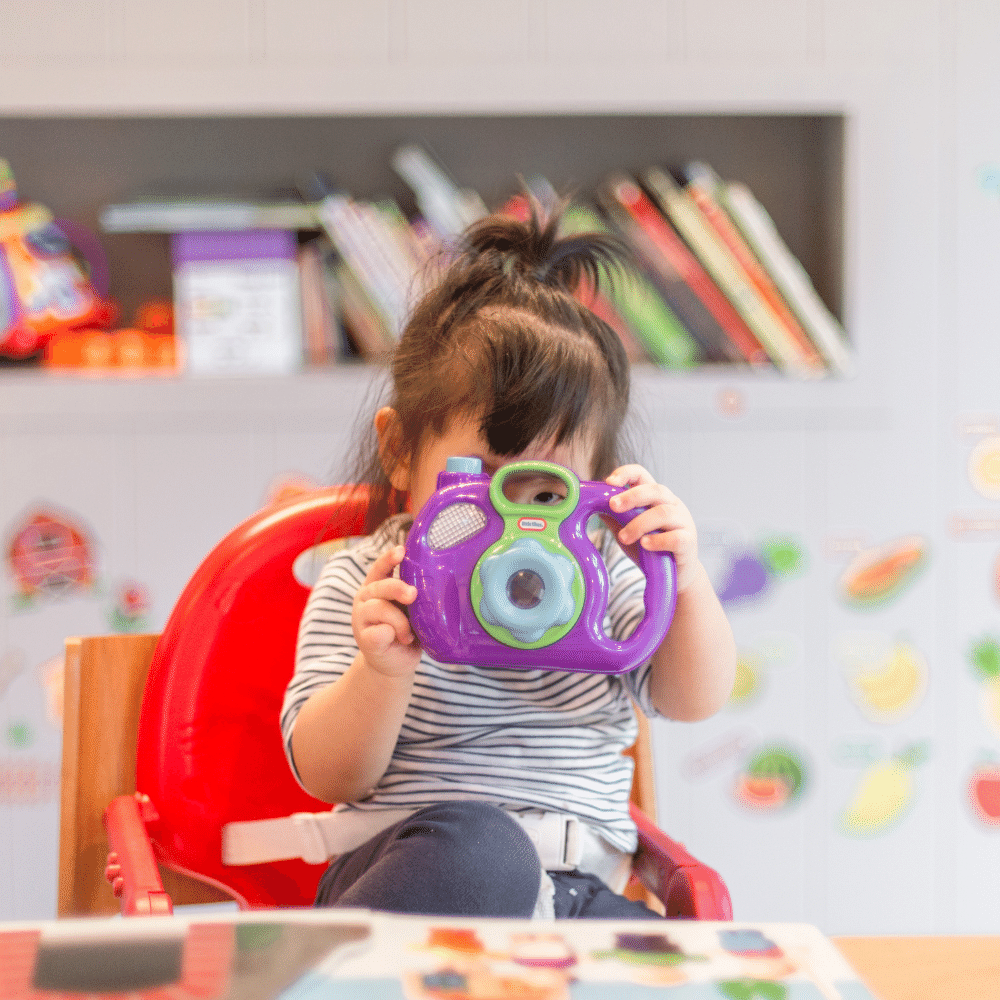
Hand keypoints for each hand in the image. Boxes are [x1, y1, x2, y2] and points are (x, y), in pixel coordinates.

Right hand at [352, 545, 421, 676]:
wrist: (394, 664)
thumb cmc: (406, 631)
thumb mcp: (412, 610)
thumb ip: (415, 598)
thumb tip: (436, 588)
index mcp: (378, 586)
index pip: (381, 567)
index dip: (390, 557)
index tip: (402, 550)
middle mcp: (366, 598)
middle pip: (381, 586)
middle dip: (398, 588)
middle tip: (413, 594)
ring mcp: (361, 618)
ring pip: (380, 608)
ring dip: (400, 621)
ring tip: (409, 634)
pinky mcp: (365, 639)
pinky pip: (378, 632)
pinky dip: (391, 634)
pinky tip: (398, 639)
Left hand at [606, 465, 700, 592]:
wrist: (674, 575)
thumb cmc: (650, 549)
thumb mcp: (627, 531)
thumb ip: (614, 518)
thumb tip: (591, 505)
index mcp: (656, 498)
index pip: (643, 475)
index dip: (626, 473)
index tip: (609, 482)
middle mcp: (672, 505)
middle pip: (655, 490)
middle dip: (632, 496)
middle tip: (613, 506)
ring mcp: (683, 522)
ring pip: (663, 513)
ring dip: (639, 524)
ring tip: (623, 537)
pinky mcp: (689, 542)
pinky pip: (676, 537)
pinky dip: (658, 540)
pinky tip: (645, 545)